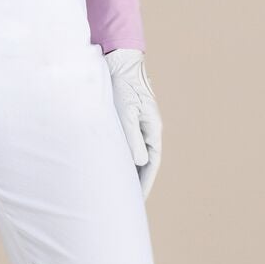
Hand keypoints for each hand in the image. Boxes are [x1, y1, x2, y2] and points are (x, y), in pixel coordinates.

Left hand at [104, 47, 161, 198]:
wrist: (119, 60)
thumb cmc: (122, 84)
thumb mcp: (127, 112)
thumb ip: (132, 137)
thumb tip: (140, 162)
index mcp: (153, 130)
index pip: (151, 164)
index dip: (144, 184)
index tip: (137, 202)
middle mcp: (148, 129)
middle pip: (145, 162)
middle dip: (137, 183)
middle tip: (127, 203)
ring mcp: (139, 124)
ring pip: (135, 154)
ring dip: (129, 171)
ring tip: (119, 190)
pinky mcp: (127, 118)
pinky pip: (126, 144)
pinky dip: (121, 157)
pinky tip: (111, 165)